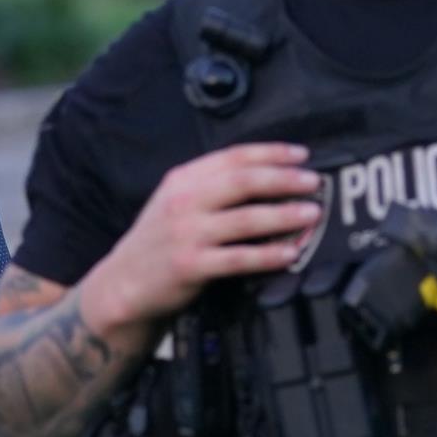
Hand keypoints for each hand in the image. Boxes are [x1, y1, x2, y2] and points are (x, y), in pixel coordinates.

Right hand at [73, 143, 324, 331]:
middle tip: (314, 183)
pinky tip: (290, 254)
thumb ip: (209, 187)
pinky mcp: (190, 266)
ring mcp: (186, 234)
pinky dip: (268, 255)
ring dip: (284, 215)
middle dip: (284, 180)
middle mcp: (183, 202)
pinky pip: (238, 259)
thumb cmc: (159, 242)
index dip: (271, 153)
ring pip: (246, 220)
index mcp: (182, 180)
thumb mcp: (174, 202)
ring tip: (312, 214)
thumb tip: (266, 176)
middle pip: (243, 182)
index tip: (302, 155)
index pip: (233, 157)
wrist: (123, 284)